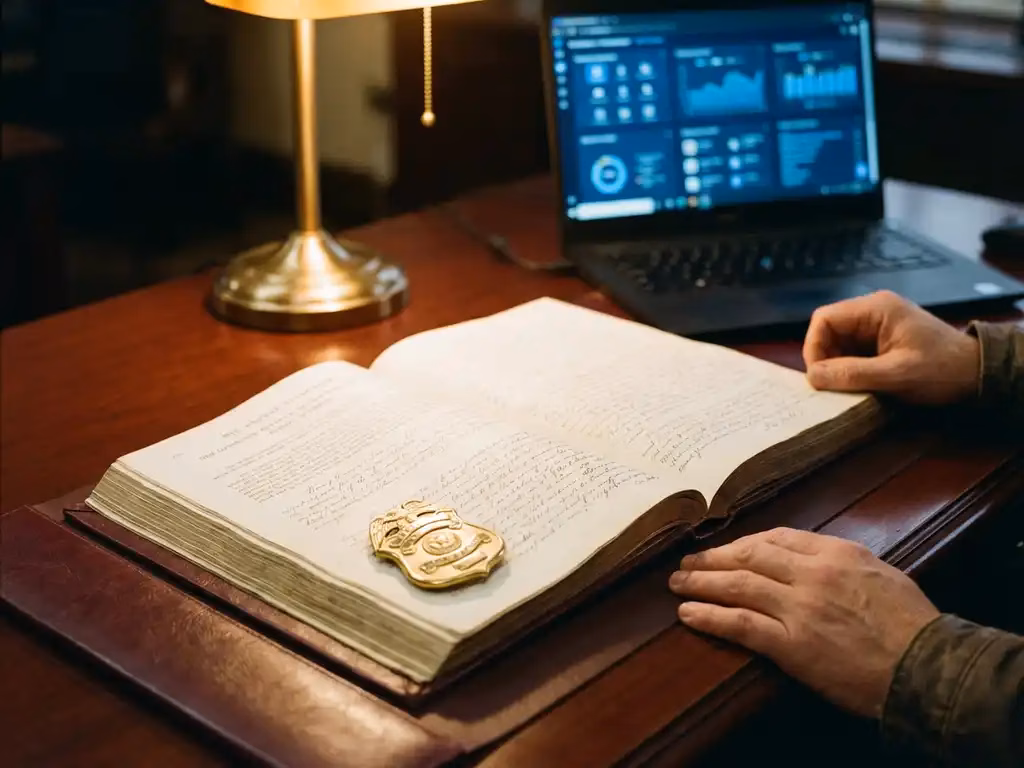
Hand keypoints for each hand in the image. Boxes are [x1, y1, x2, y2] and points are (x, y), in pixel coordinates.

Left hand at [668, 527, 938, 718]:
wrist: (927, 668)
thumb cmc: (913, 625)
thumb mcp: (881, 574)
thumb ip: (842, 562)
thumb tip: (812, 559)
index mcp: (835, 552)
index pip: (776, 537)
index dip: (743, 542)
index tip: (725, 548)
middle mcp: (811, 573)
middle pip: (748, 556)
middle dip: (712, 558)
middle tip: (686, 561)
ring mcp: (799, 608)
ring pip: (737, 585)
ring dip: (701, 583)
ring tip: (678, 583)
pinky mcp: (791, 644)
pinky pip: (740, 624)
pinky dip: (710, 617)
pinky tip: (689, 614)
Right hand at [803, 290, 979, 404]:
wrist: (979, 374)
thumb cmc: (942, 370)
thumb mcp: (896, 375)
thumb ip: (853, 373)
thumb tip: (812, 376)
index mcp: (876, 308)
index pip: (824, 319)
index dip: (813, 347)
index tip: (817, 376)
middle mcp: (872, 311)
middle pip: (828, 330)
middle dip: (823, 358)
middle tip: (828, 385)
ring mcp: (877, 325)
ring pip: (837, 343)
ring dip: (835, 366)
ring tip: (844, 387)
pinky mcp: (881, 341)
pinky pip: (851, 351)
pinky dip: (847, 368)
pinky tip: (856, 384)